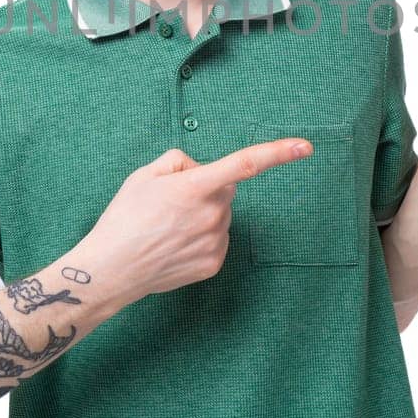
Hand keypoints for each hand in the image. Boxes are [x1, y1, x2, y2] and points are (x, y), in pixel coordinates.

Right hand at [82, 137, 313, 300]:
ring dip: (202, 215)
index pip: (245, 164)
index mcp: (195, 186)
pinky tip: (174, 245)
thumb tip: (200, 170)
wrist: (111, 270)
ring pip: (220, 215)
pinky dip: (200, 238)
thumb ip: (179, 161)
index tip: (305, 147)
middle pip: (225, 189)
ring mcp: (215, 241)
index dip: (278, 153)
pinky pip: (216, 239)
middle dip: (206, 188)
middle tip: (171, 202)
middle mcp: (212, 214)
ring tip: (167, 227)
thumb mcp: (144, 175)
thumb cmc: (123, 219)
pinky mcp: (214, 263)